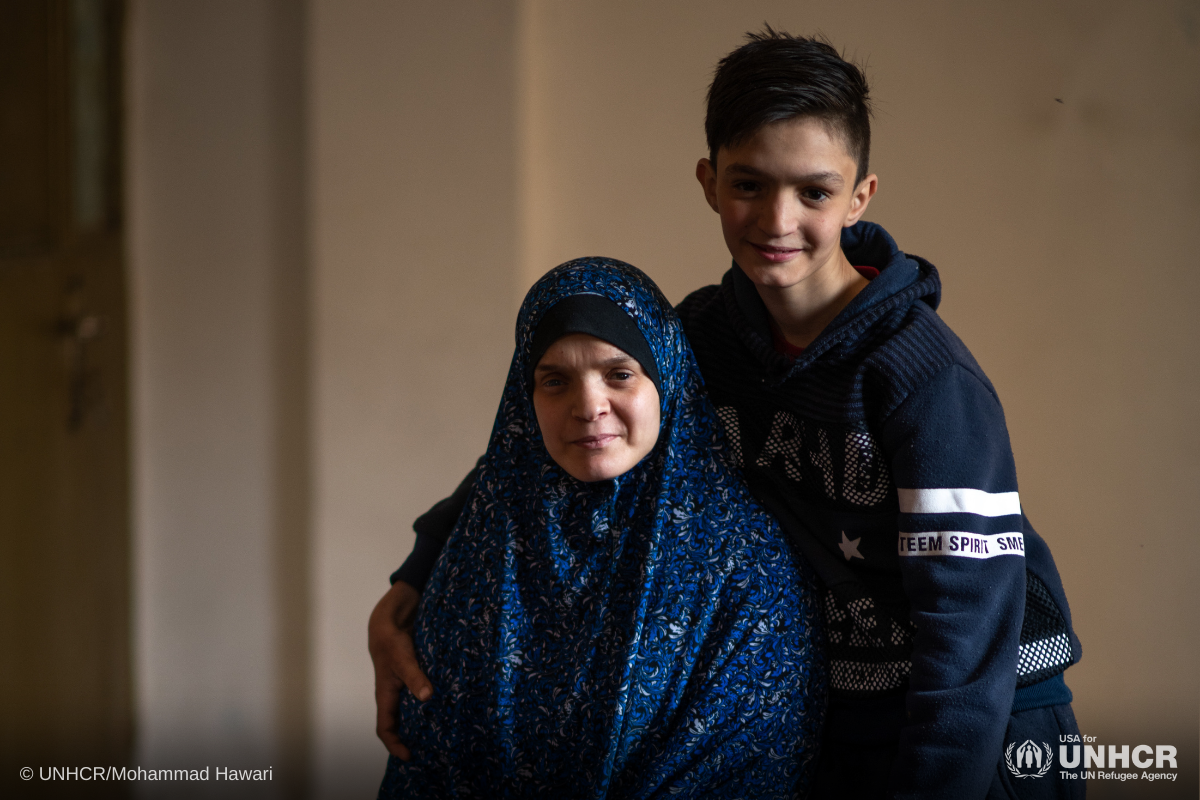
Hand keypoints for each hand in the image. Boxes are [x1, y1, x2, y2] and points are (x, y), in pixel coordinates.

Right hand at [369, 580, 432, 759]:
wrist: (393, 617)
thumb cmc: (392, 639)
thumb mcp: (402, 658)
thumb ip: (414, 677)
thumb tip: (427, 697)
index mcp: (386, 694)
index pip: (386, 728)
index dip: (395, 744)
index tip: (410, 756)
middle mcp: (396, 693)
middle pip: (403, 722)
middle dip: (415, 736)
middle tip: (435, 749)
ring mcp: (407, 684)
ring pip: (416, 708)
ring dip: (428, 719)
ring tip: (449, 730)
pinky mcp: (418, 674)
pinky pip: (426, 692)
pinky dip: (436, 700)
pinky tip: (455, 703)